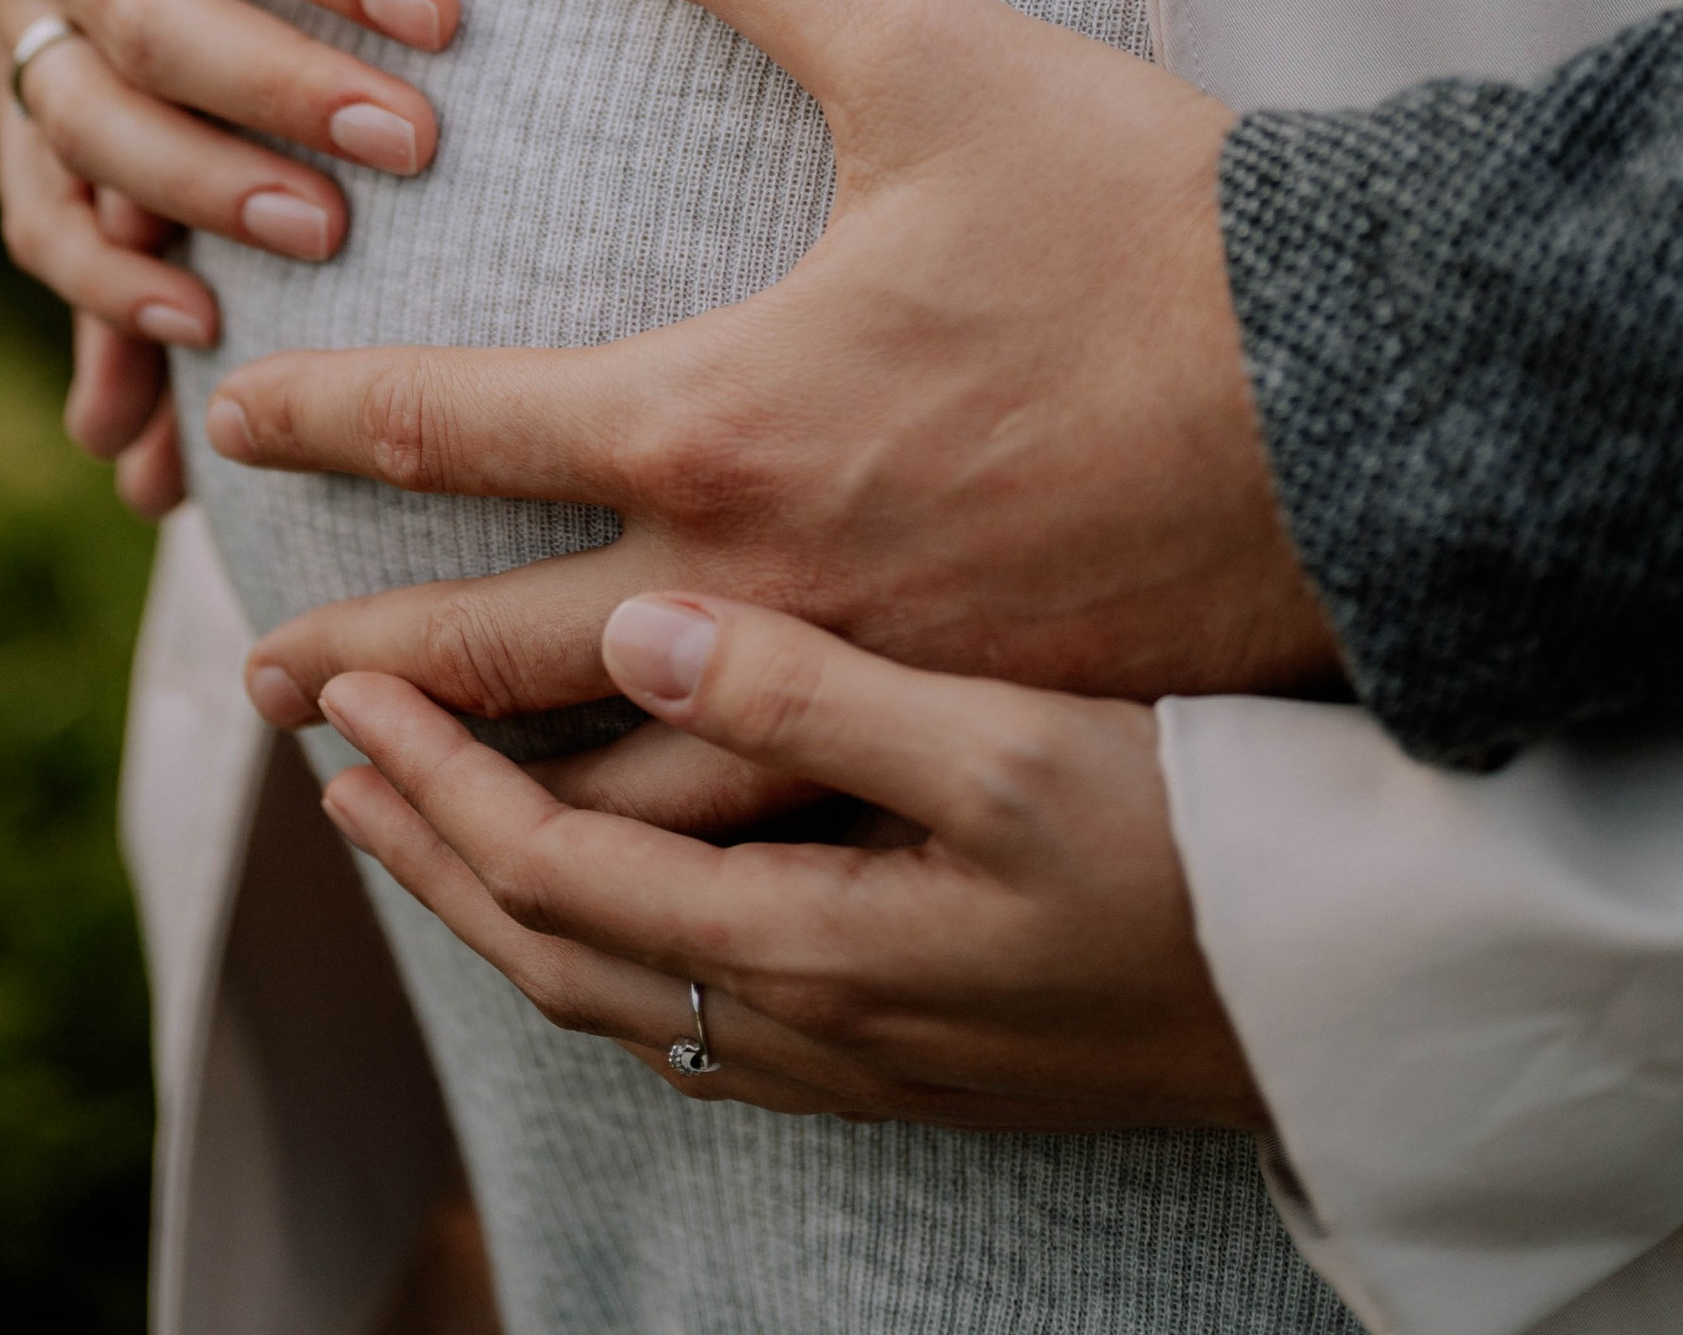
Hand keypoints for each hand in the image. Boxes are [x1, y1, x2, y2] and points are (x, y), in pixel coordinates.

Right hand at [0, 0, 460, 516]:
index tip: (447, 13)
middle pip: (134, 19)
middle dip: (270, 92)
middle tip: (414, 147)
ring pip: (72, 125)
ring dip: (185, 205)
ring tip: (319, 249)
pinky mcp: (4, 78)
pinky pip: (29, 202)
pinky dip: (88, 300)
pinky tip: (171, 378)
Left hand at [213, 0, 1334, 761]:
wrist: (1373, 408)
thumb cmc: (1149, 223)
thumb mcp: (933, 53)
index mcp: (724, 420)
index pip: (461, 429)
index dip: (330, 422)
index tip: (233, 428)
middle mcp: (762, 587)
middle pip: (498, 659)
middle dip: (367, 681)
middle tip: (260, 687)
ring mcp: (861, 694)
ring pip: (622, 795)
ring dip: (494, 797)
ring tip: (408, 806)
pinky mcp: (960, 745)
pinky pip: (765, 837)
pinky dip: (662, 858)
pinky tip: (637, 860)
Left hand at [319, 592, 1264, 1134]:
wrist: (1357, 997)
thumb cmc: (1198, 840)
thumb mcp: (1007, 748)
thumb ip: (810, 694)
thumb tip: (631, 632)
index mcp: (808, 941)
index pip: (550, 867)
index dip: (430, 777)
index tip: (338, 686)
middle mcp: (810, 1022)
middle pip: (554, 946)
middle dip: (426, 847)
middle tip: (325, 751)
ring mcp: (862, 1050)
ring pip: (620, 986)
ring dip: (504, 895)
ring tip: (422, 812)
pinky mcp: (914, 1045)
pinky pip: (697, 1003)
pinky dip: (606, 935)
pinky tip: (612, 887)